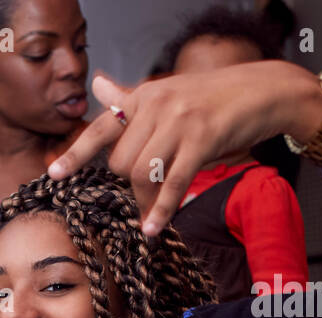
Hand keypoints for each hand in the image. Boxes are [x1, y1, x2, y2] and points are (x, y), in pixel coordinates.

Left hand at [48, 63, 321, 236]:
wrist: (267, 90)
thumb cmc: (216, 98)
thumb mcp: (170, 93)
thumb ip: (132, 99)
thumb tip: (100, 85)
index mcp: (145, 96)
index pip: (102, 127)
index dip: (76, 153)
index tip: (53, 174)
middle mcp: (157, 105)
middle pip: (120, 161)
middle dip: (127, 184)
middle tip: (143, 195)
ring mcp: (179, 121)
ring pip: (141, 173)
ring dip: (144, 199)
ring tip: (152, 211)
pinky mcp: (202, 140)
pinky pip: (172, 183)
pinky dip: (162, 209)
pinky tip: (154, 228)